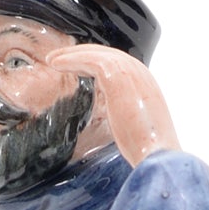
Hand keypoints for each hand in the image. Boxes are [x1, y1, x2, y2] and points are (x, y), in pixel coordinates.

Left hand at [49, 44, 179, 166]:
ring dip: (71, 55)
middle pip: (106, 55)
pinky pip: (89, 60)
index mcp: (146, 85)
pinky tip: (55, 64)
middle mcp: (140, 72)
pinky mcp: (116, 75)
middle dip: (82, 55)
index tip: (77, 70)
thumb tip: (110, 129)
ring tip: (52, 60)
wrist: (157, 155)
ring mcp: (130, 71)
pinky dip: (70, 60)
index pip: (118, 66)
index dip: (95, 65)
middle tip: (60, 60)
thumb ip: (125, 120)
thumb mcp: (137, 130)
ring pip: (96, 54)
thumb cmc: (147, 153)